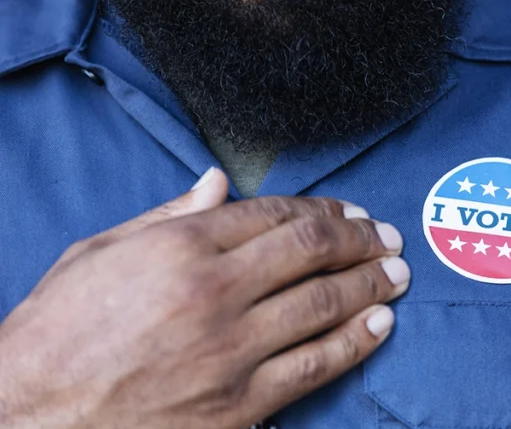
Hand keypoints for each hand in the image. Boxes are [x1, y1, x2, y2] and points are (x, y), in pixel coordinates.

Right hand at [0, 169, 409, 428]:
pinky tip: (379, 324)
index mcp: (180, 248)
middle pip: (312, 252)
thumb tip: (218, 182)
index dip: (324, 210)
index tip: (349, 213)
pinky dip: (354, 342)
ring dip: (370, 284)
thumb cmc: (55, 334)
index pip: (276, 215)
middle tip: (387, 237)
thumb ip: (168, 216)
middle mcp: (213, 292)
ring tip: (397, 274)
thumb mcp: (98, 253)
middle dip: (360, 240)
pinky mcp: (238, 405)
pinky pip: (314, 366)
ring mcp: (230, 351)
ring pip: (324, 305)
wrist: (24, 420)